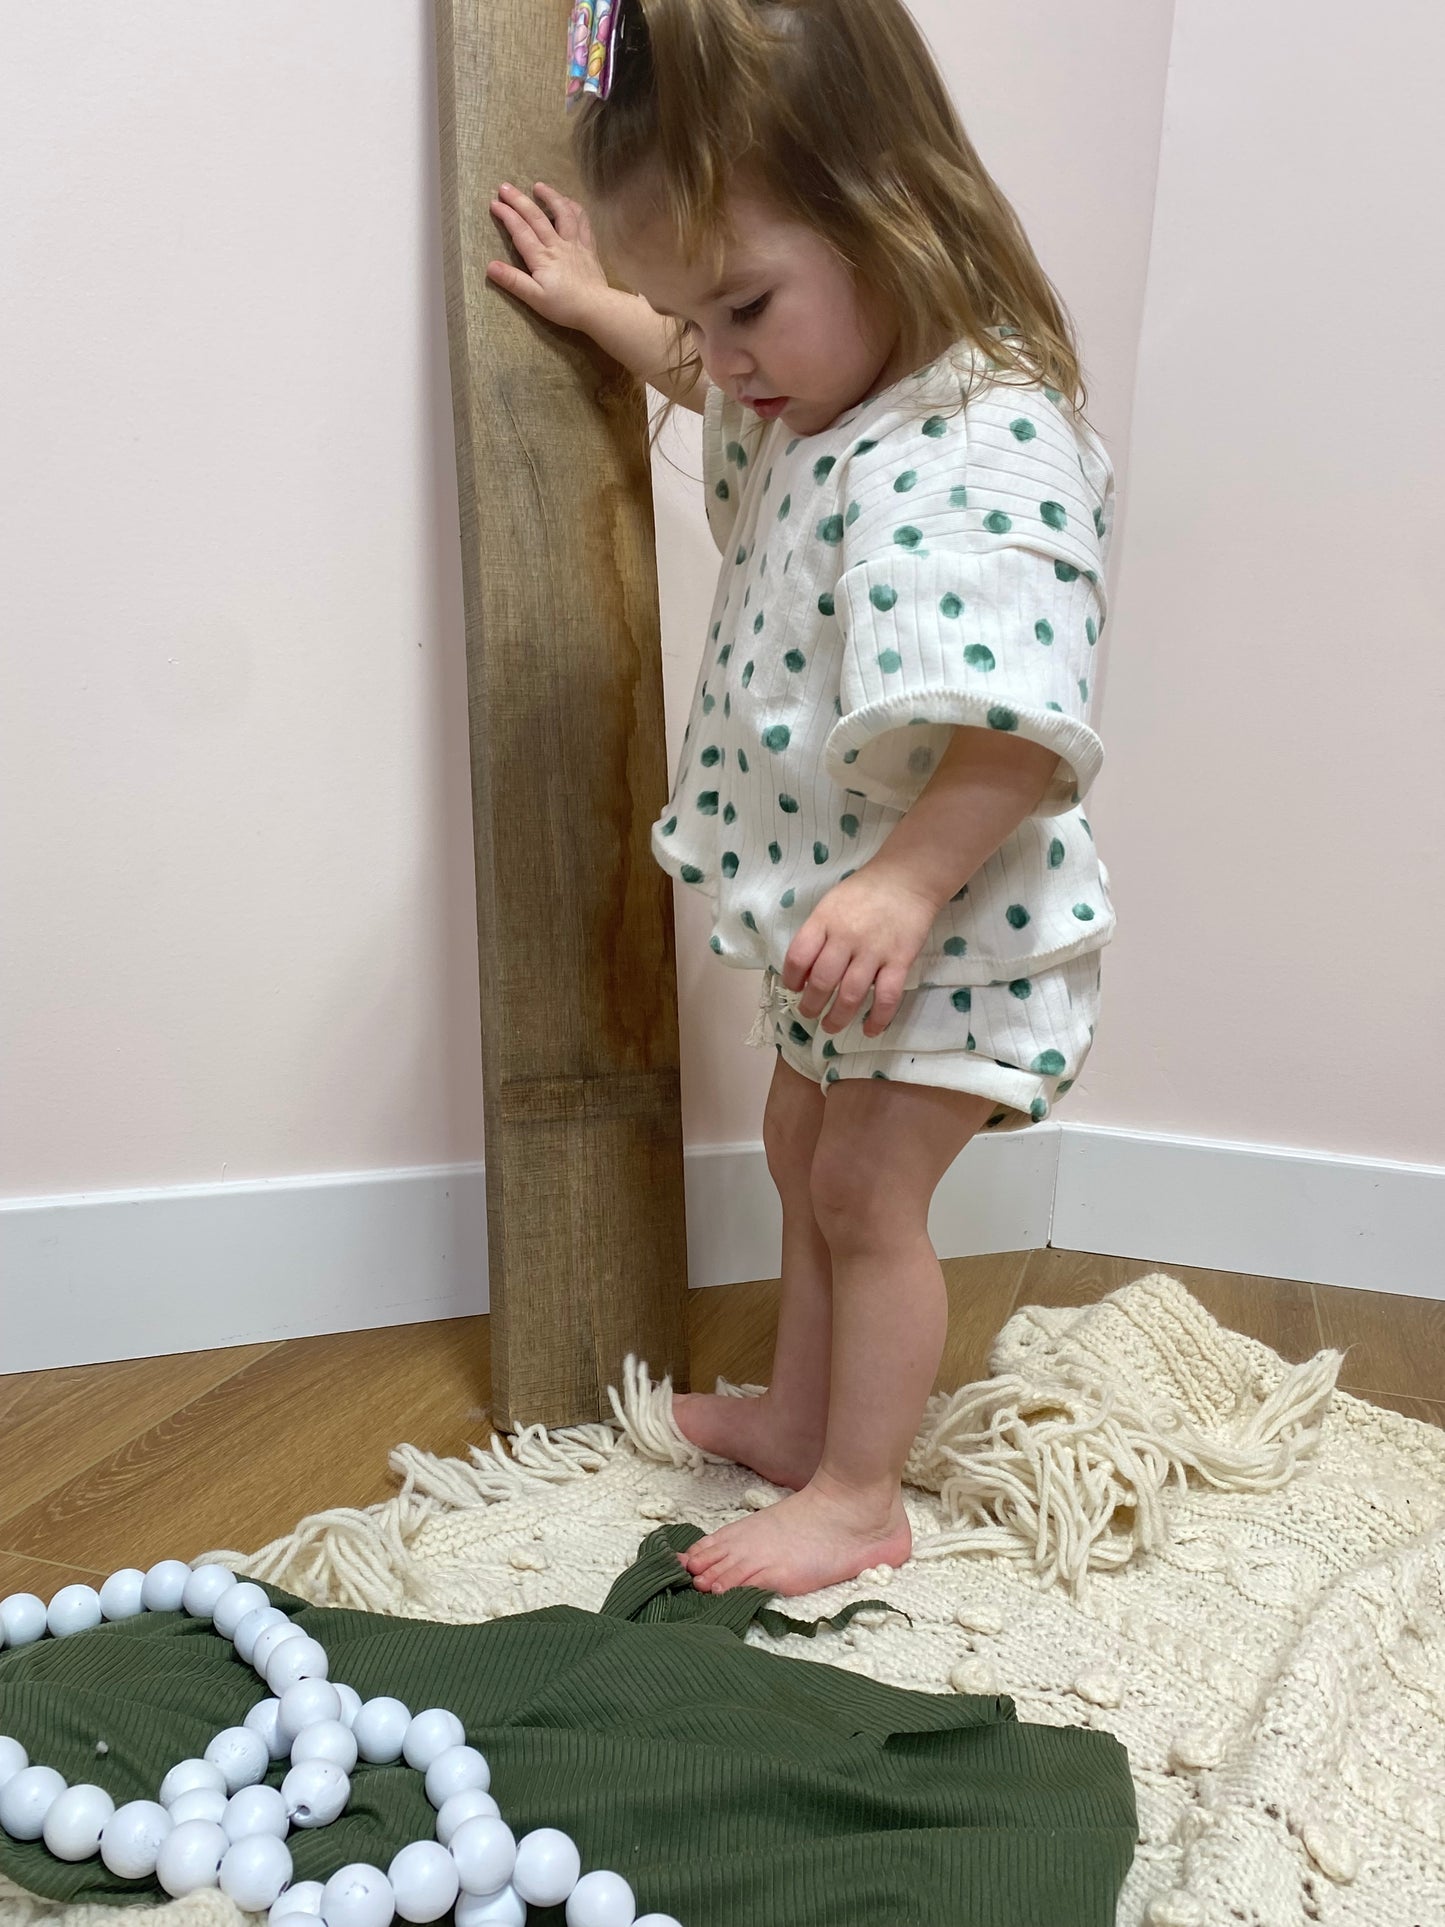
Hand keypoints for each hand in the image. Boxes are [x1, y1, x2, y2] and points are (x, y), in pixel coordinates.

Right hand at [486, 181, 610, 331]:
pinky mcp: (588, 247)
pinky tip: (568, 201)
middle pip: (536, 217)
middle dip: (519, 200)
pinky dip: (574, 208)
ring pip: (563, 213)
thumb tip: (490, 266)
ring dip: (550, 196)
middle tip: (505, 187)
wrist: (597, 308)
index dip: (507, 215)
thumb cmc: (565, 306)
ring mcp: (575, 243)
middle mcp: (557, 245)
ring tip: (538, 186)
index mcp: (542, 258)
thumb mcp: (535, 298)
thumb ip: (513, 281)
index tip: (494, 203)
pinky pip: (583, 221)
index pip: (520, 231)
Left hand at [783, 866, 941, 1037]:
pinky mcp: (900, 960)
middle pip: (821, 982)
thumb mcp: (831, 903)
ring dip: (837, 1018)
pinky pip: (887, 997)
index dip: (791, 979)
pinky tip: (869, 1030)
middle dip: (810, 1006)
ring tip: (831, 1026)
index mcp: (825, 920)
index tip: (793, 989)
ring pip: (850, 995)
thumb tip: (803, 971)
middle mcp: (846, 937)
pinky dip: (877, 1019)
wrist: (908, 878)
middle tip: (809, 1014)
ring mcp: (874, 951)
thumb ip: (817, 933)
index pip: (798, 957)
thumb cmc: (864, 891)